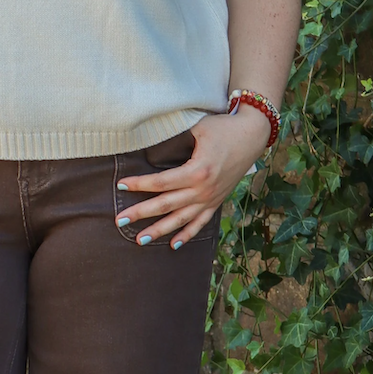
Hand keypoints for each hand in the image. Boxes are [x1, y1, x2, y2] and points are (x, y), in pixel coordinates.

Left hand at [114, 107, 270, 247]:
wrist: (252, 135)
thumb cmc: (223, 128)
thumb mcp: (198, 128)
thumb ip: (176, 140)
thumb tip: (150, 146)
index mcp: (197, 171)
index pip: (161, 182)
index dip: (139, 184)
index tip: (120, 186)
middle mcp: (203, 190)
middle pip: (166, 205)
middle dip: (141, 213)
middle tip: (120, 220)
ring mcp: (211, 198)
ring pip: (181, 219)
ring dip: (159, 230)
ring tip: (139, 240)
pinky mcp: (217, 201)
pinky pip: (200, 222)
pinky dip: (187, 235)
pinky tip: (173, 245)